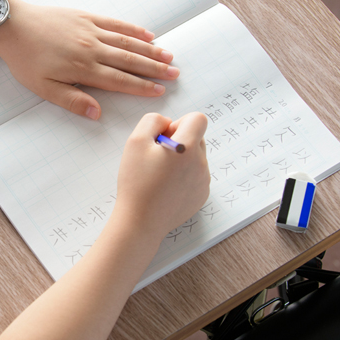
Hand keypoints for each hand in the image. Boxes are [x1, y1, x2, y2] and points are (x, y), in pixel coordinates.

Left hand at [0, 0, 178, 119]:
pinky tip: (148, 34)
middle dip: (155, 69)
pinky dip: (134, 29)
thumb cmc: (25, 60)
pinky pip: (115, 23)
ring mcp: (91, 30)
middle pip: (131, 60)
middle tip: (175, 74)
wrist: (12, 25)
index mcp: (83, 68)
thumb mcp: (43, 88)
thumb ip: (72, 100)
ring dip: (150, 49)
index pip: (120, 80)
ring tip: (169, 56)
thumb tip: (97, 113)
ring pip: (128, 41)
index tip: (160, 91)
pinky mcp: (86, 17)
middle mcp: (92, 48)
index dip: (142, 87)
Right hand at [114, 112, 209, 240]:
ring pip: (196, 157)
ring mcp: (204, 181)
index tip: (165, 137)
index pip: (198, 119)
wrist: (141, 221)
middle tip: (158, 156)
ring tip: (160, 175)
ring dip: (182, 159)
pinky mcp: (201, 195)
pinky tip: (166, 188)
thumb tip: (167, 122)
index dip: (180, 122)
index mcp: (187, 148)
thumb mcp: (135, 142)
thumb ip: (152, 121)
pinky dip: (183, 176)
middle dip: (180, 140)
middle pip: (198, 137)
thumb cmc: (136, 182)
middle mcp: (201, 163)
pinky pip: (196, 175)